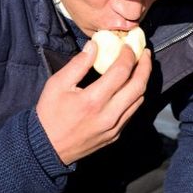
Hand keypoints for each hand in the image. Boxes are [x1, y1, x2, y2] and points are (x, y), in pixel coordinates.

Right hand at [35, 41, 151, 165]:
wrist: (47, 147)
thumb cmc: (50, 113)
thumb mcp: (57, 84)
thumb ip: (78, 64)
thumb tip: (95, 45)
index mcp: (93, 100)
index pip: (121, 72)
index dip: (128, 55)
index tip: (128, 45)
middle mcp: (108, 115)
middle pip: (138, 86)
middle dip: (145, 66)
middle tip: (145, 53)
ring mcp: (114, 127)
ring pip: (139, 100)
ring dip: (142, 81)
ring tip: (140, 66)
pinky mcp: (115, 135)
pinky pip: (132, 112)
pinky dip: (135, 96)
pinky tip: (130, 86)